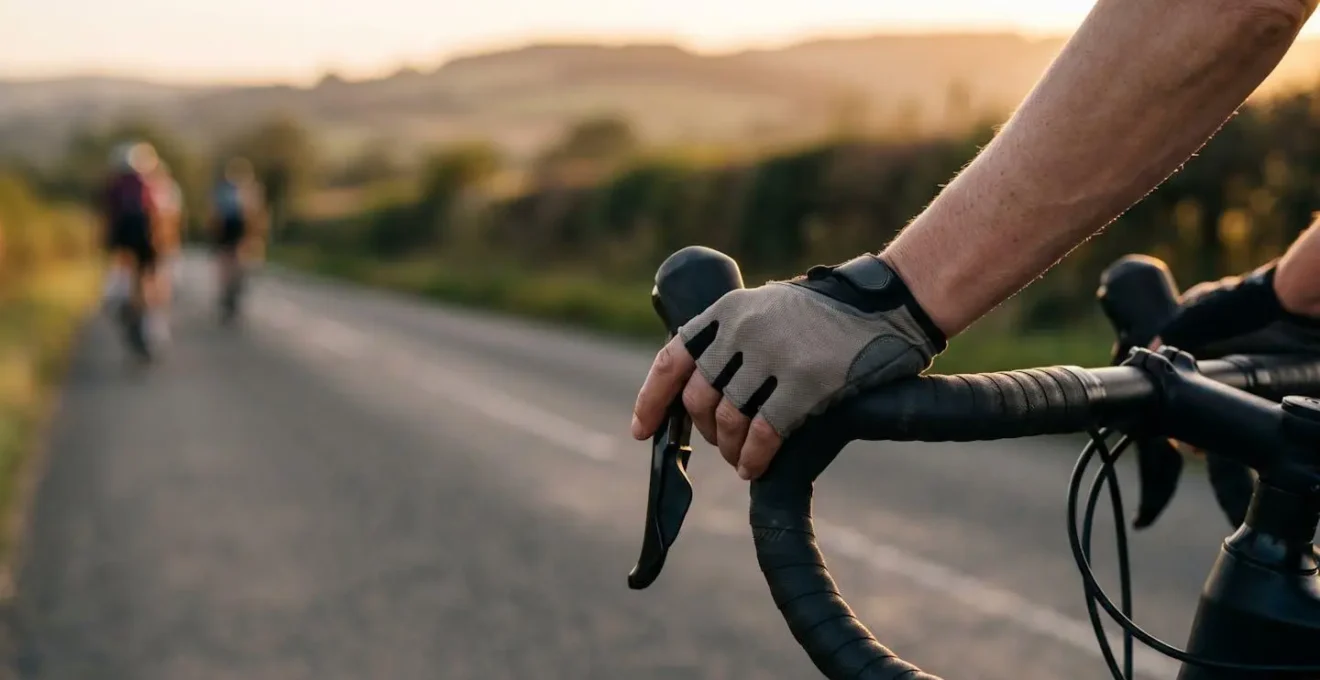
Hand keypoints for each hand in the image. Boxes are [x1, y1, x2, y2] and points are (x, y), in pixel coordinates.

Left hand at [630, 254, 944, 479]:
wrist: (891, 303)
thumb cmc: (829, 314)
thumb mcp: (768, 308)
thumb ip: (732, 340)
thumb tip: (699, 396)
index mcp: (728, 311)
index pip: (672, 359)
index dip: (651, 400)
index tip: (642, 430)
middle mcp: (743, 329)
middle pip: (699, 398)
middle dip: (706, 430)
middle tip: (722, 444)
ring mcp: (775, 355)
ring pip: (729, 419)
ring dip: (730, 450)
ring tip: (741, 460)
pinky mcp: (807, 382)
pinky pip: (764, 433)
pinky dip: (754, 457)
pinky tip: (756, 468)